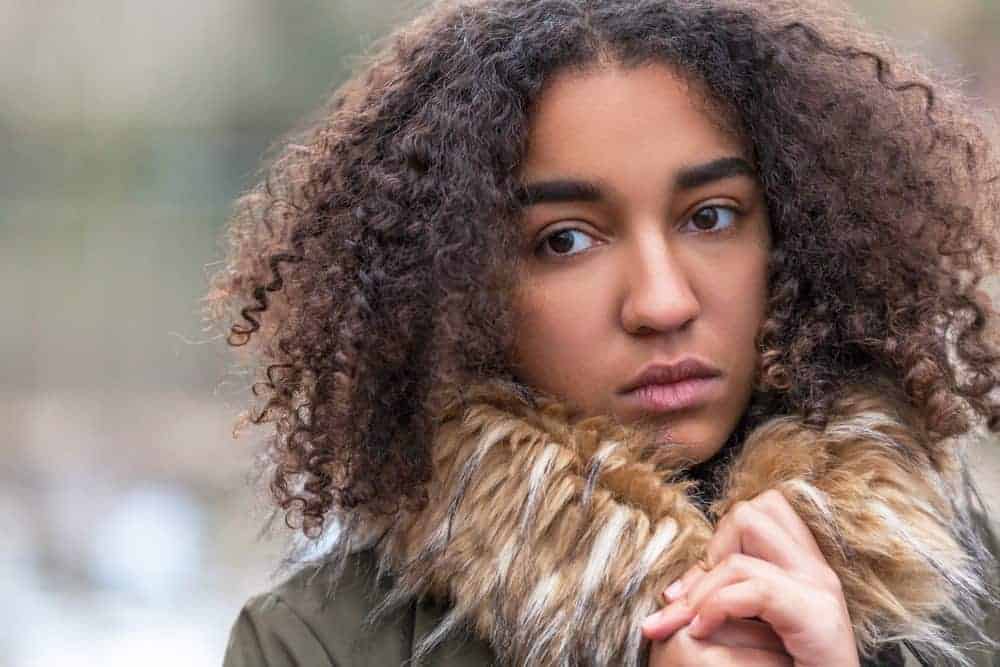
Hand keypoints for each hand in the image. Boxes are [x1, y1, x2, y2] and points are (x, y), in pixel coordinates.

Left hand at [642, 489, 858, 666]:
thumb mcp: (749, 630)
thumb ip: (726, 599)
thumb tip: (673, 594)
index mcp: (803, 568)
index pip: (758, 512)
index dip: (716, 542)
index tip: (686, 591)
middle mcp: (816, 569)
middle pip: (751, 511)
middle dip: (710, 550)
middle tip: (691, 600)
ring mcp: (820, 588)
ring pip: (747, 533)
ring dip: (704, 581)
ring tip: (689, 622)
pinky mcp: (818, 616)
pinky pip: (755, 586)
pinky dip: (717, 605)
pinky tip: (702, 631)